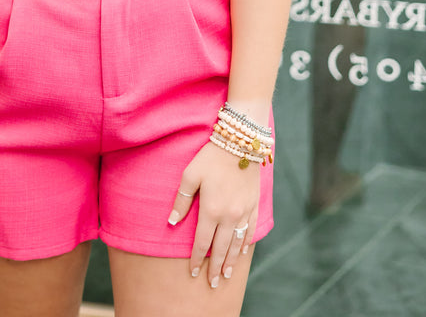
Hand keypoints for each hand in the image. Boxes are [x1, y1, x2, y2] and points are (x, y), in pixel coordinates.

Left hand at [168, 141, 259, 287]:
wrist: (240, 142)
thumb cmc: (211, 157)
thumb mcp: (190, 175)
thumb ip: (181, 200)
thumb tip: (171, 222)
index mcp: (211, 210)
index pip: (203, 242)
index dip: (197, 258)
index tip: (193, 272)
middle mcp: (229, 216)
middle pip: (221, 249)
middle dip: (216, 267)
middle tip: (213, 283)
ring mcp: (244, 212)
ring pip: (237, 244)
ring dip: (232, 261)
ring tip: (227, 274)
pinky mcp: (254, 205)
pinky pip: (251, 230)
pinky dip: (246, 244)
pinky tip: (243, 252)